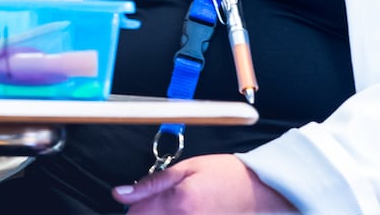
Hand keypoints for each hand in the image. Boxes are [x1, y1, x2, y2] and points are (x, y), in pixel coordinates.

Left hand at [113, 154, 296, 213]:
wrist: (259, 189)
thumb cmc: (226, 175)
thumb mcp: (186, 168)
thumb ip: (151, 183)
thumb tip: (120, 193)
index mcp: (177, 203)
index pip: (135, 214)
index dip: (133, 205)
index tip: (139, 198)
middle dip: (148, 213)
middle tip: (164, 201)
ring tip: (178, 206)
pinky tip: (185, 211)